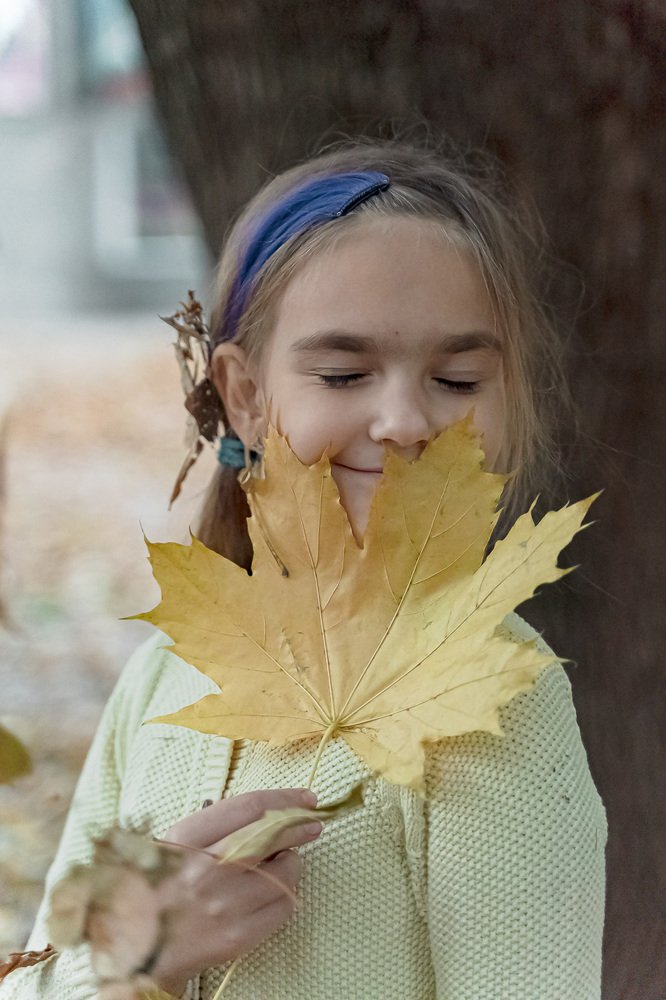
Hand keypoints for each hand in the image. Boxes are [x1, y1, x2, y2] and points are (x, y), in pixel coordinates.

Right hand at [150, 788, 321, 995]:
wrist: (139, 949)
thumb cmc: (163, 886)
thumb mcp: (176, 844)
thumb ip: (218, 826)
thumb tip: (273, 812)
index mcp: (185, 838)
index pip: (248, 808)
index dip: (283, 798)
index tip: (304, 798)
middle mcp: (204, 870)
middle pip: (270, 835)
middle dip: (298, 826)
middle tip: (311, 824)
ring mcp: (222, 905)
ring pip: (284, 872)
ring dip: (292, 863)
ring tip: (282, 864)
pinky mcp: (236, 936)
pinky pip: (284, 907)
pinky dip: (286, 895)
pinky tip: (275, 892)